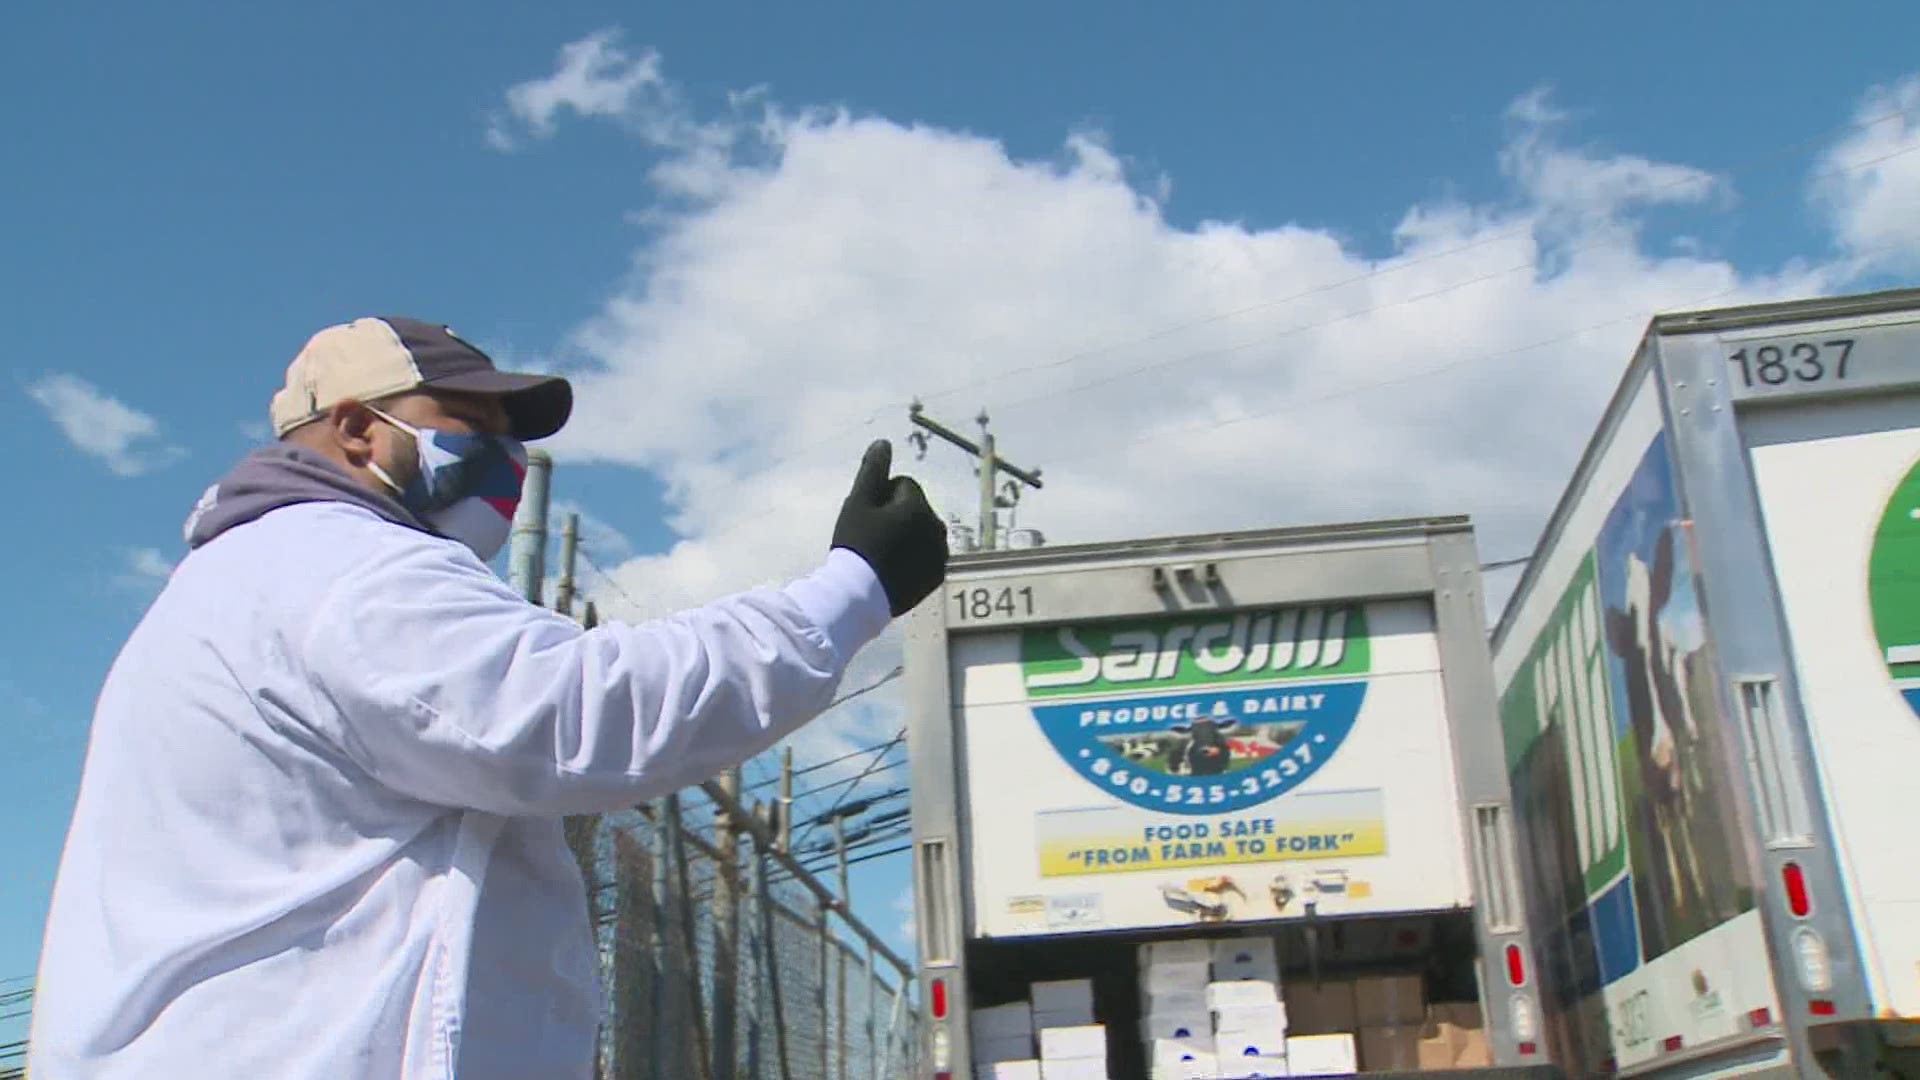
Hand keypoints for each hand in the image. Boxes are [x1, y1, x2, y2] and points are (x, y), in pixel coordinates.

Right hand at [831, 440, 948, 615]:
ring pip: (920, 532)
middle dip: (896, 515)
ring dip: (905, 536)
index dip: (880, 497)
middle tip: (872, 537)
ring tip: (881, 554)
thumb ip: (873, 469)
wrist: (859, 595)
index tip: (867, 518)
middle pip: (914, 508)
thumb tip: (884, 442)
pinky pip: (925, 555)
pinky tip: (892, 569)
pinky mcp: (937, 576)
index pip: (903, 485)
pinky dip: (912, 557)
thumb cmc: (856, 544)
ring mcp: (939, 555)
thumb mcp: (858, 502)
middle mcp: (937, 528)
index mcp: (920, 507)